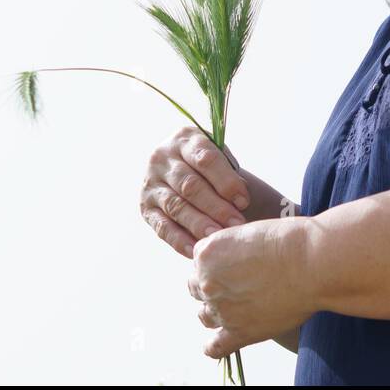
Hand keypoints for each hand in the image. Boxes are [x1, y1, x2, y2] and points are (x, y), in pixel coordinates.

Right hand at [140, 125, 250, 258]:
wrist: (186, 172)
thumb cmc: (212, 169)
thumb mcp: (220, 158)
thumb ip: (229, 172)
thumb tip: (240, 200)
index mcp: (185, 139)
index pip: (205, 159)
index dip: (226, 181)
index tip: (244, 201)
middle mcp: (162, 158)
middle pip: (190, 185)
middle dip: (216, 206)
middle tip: (236, 224)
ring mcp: (150, 183)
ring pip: (176, 206)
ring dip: (199, 224)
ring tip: (218, 238)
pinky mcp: (145, 208)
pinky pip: (162, 227)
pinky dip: (180, 240)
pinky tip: (196, 250)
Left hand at [188, 217, 316, 359]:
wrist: (312, 262)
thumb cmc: (289, 241)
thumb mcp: (249, 232)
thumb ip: (232, 249)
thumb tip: (232, 261)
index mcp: (207, 254)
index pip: (198, 263)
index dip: (215, 264)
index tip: (231, 266)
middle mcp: (208, 282)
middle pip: (197, 288)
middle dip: (213, 287)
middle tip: (235, 285)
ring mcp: (222, 309)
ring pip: (205, 316)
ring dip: (215, 313)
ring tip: (233, 310)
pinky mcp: (240, 332)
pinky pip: (216, 347)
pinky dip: (213, 347)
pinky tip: (215, 344)